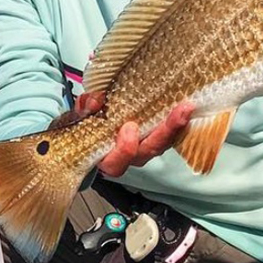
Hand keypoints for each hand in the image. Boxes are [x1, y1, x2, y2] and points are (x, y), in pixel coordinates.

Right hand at [57, 92, 194, 178]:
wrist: (83, 131)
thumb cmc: (81, 129)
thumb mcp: (76, 119)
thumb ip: (84, 110)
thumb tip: (96, 99)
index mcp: (105, 157)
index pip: (116, 162)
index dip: (125, 149)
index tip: (129, 128)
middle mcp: (128, 156)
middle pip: (148, 151)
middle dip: (165, 133)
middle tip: (179, 111)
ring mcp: (142, 146)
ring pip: (161, 143)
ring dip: (176, 126)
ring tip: (186, 107)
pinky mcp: (153, 134)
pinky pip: (168, 133)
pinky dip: (177, 121)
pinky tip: (186, 105)